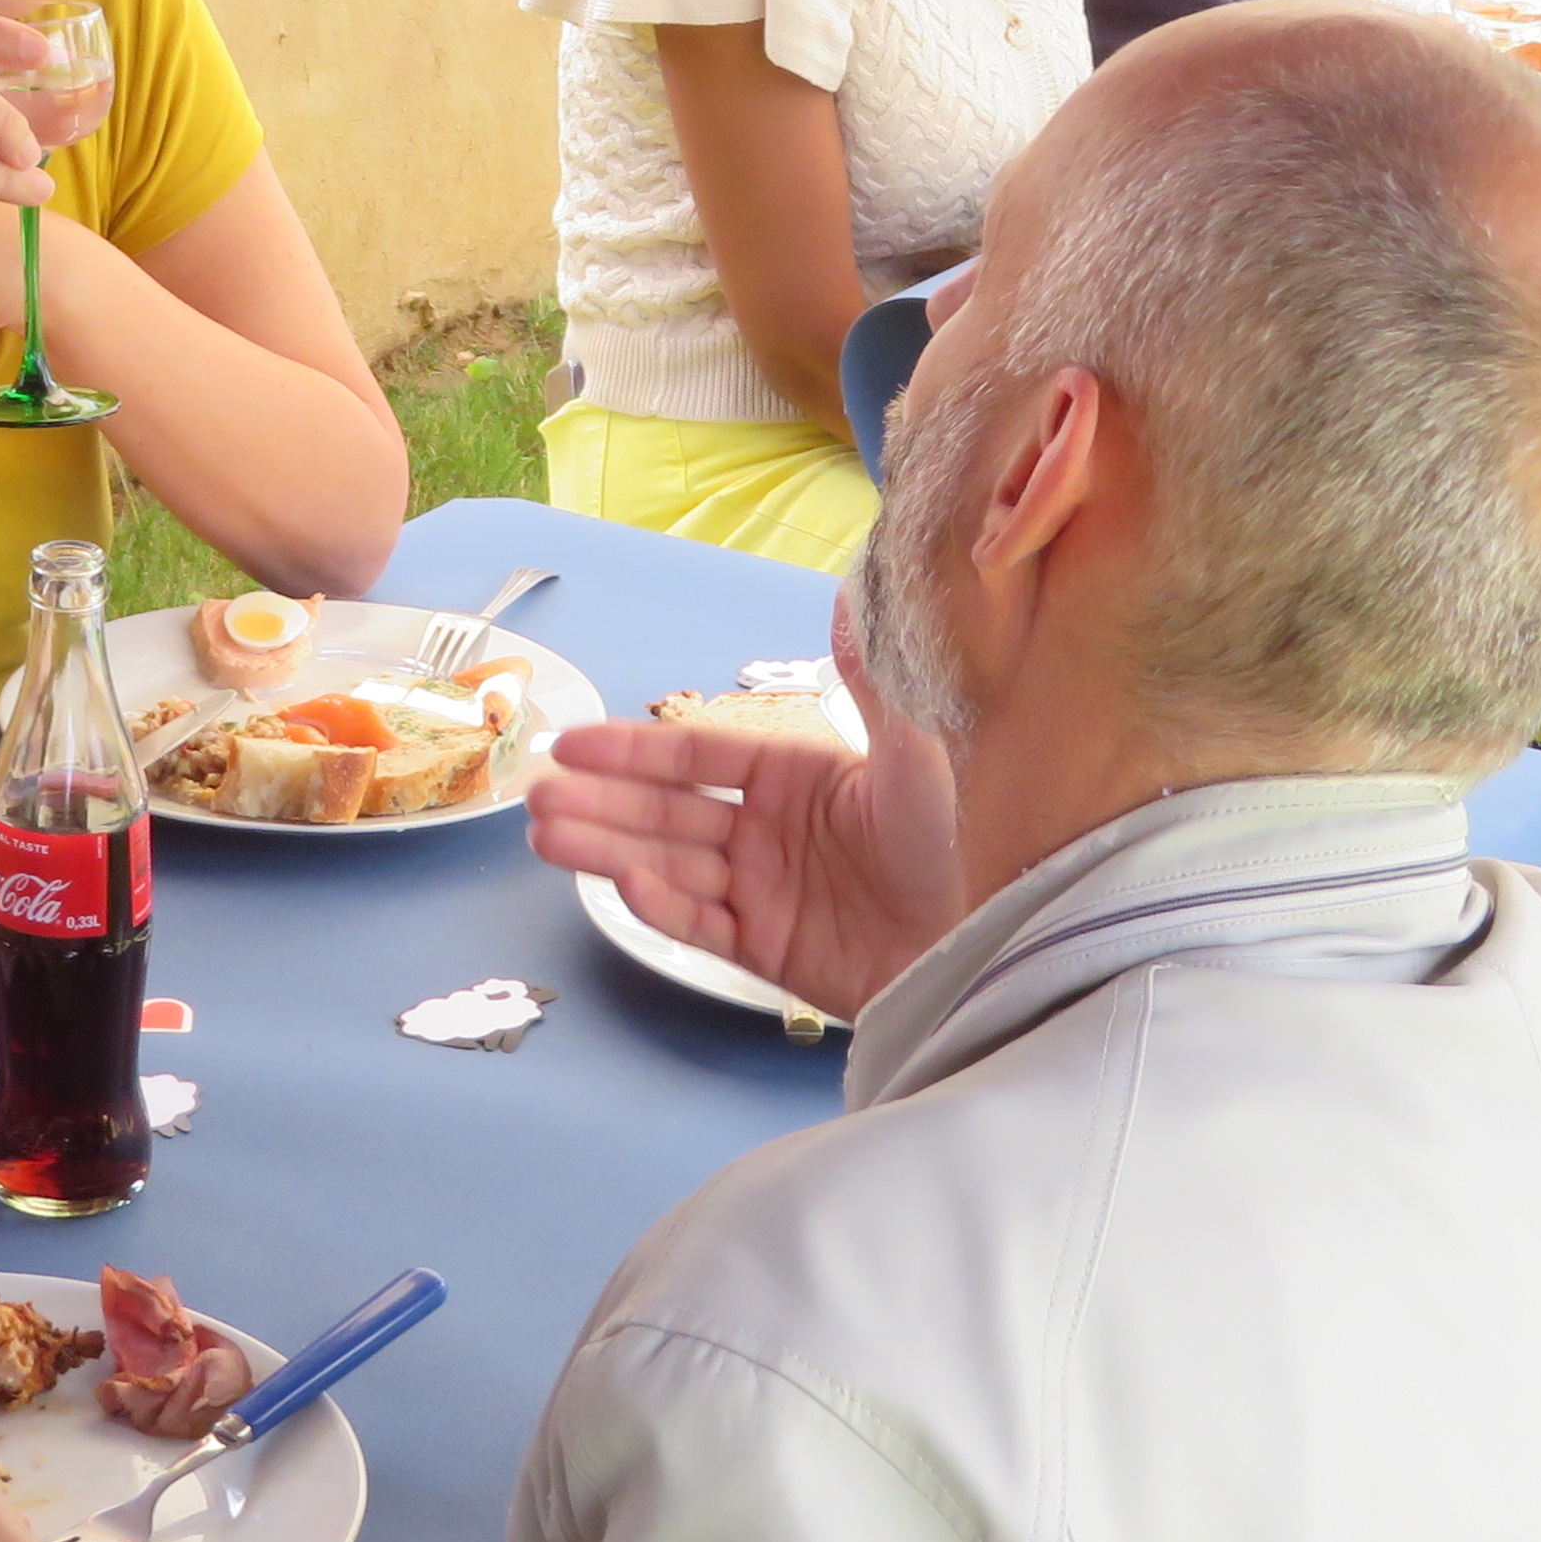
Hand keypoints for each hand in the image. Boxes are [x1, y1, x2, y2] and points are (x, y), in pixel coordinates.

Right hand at [527, 625, 963, 1020]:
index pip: (700, 756)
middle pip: (668, 811)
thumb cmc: (969, 838)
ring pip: (670, 864)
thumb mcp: (922, 752)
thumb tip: (850, 589)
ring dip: (608, 848)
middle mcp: (772, 831)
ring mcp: (767, 892)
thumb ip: (873, 680)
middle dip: (602, 800)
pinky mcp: (773, 952)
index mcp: (800, 774)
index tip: (572, 742)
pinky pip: (704, 925)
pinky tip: (622, 882)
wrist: (1006, 938)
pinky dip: (662, 905)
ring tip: (545, 834)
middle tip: (534, 793)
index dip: (635, 750)